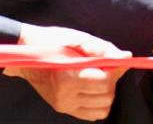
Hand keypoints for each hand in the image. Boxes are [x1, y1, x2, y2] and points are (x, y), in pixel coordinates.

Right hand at [5, 25, 129, 120]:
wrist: (26, 55)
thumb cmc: (52, 42)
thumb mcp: (78, 38)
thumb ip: (103, 49)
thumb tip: (126, 58)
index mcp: (67, 76)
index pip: (104, 82)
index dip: (115, 70)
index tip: (112, 60)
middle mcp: (65, 96)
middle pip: (106, 96)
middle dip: (111, 81)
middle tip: (104, 67)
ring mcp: (64, 105)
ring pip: (102, 108)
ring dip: (106, 92)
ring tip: (97, 77)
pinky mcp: (64, 109)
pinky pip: (92, 115)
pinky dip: (98, 102)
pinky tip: (92, 88)